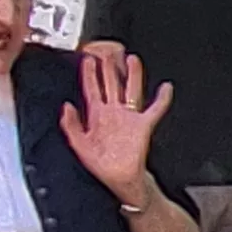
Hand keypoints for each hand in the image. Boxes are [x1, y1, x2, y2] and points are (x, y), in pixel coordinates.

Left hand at [61, 50, 172, 195]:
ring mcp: (129, 118)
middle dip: (109, 68)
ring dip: (132, 75)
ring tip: (131, 59)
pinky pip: (155, 109)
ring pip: (131, 91)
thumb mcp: (77, 144)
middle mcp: (113, 114)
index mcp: (96, 117)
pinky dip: (162, 99)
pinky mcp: (143, 126)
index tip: (87, 59)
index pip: (92, 89)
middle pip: (111, 85)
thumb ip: (69, 125)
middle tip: (108, 51)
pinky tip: (165, 88)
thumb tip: (66, 106)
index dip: (89, 74)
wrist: (121, 179)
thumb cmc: (102, 166)